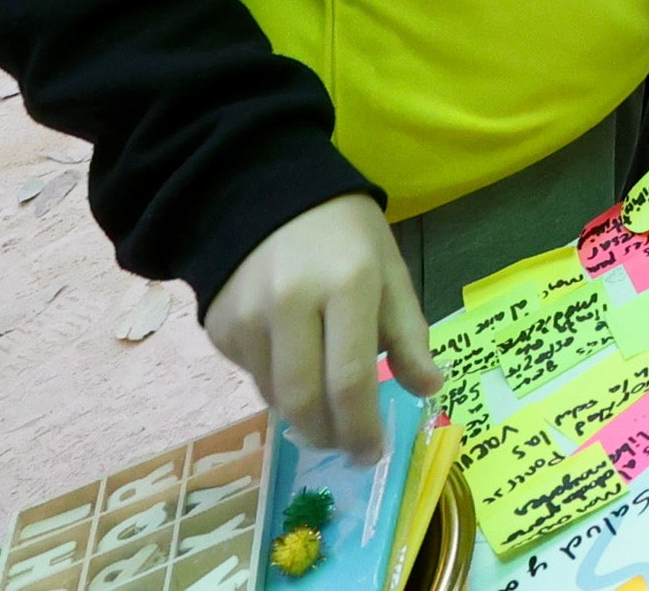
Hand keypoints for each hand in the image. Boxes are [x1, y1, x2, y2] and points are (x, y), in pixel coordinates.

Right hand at [202, 194, 433, 461]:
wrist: (262, 194)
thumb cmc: (343, 233)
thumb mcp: (389, 269)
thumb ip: (409, 332)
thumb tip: (429, 389)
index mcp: (346, 285)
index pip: (351, 379)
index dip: (362, 428)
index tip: (375, 454)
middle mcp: (290, 304)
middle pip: (305, 400)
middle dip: (330, 436)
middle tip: (350, 448)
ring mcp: (246, 318)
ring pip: (275, 397)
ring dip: (304, 417)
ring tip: (328, 413)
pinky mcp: (219, 328)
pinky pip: (253, 376)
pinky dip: (278, 386)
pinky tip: (296, 366)